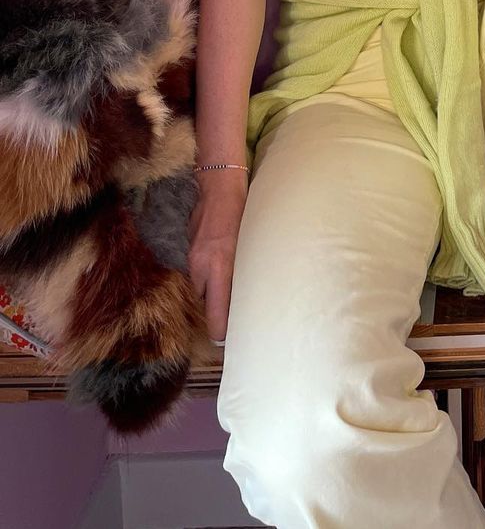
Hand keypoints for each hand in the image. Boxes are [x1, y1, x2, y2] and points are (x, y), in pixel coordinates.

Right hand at [188, 178, 247, 348]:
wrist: (219, 186)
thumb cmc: (243, 213)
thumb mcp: (250, 244)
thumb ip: (243, 270)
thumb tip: (243, 294)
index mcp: (221, 267)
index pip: (216, 311)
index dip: (219, 330)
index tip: (225, 341)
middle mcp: (203, 267)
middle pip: (206, 302)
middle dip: (216, 308)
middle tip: (233, 316)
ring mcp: (194, 258)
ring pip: (202, 287)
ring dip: (212, 290)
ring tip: (227, 288)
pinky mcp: (190, 250)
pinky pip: (198, 272)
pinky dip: (207, 275)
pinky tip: (220, 266)